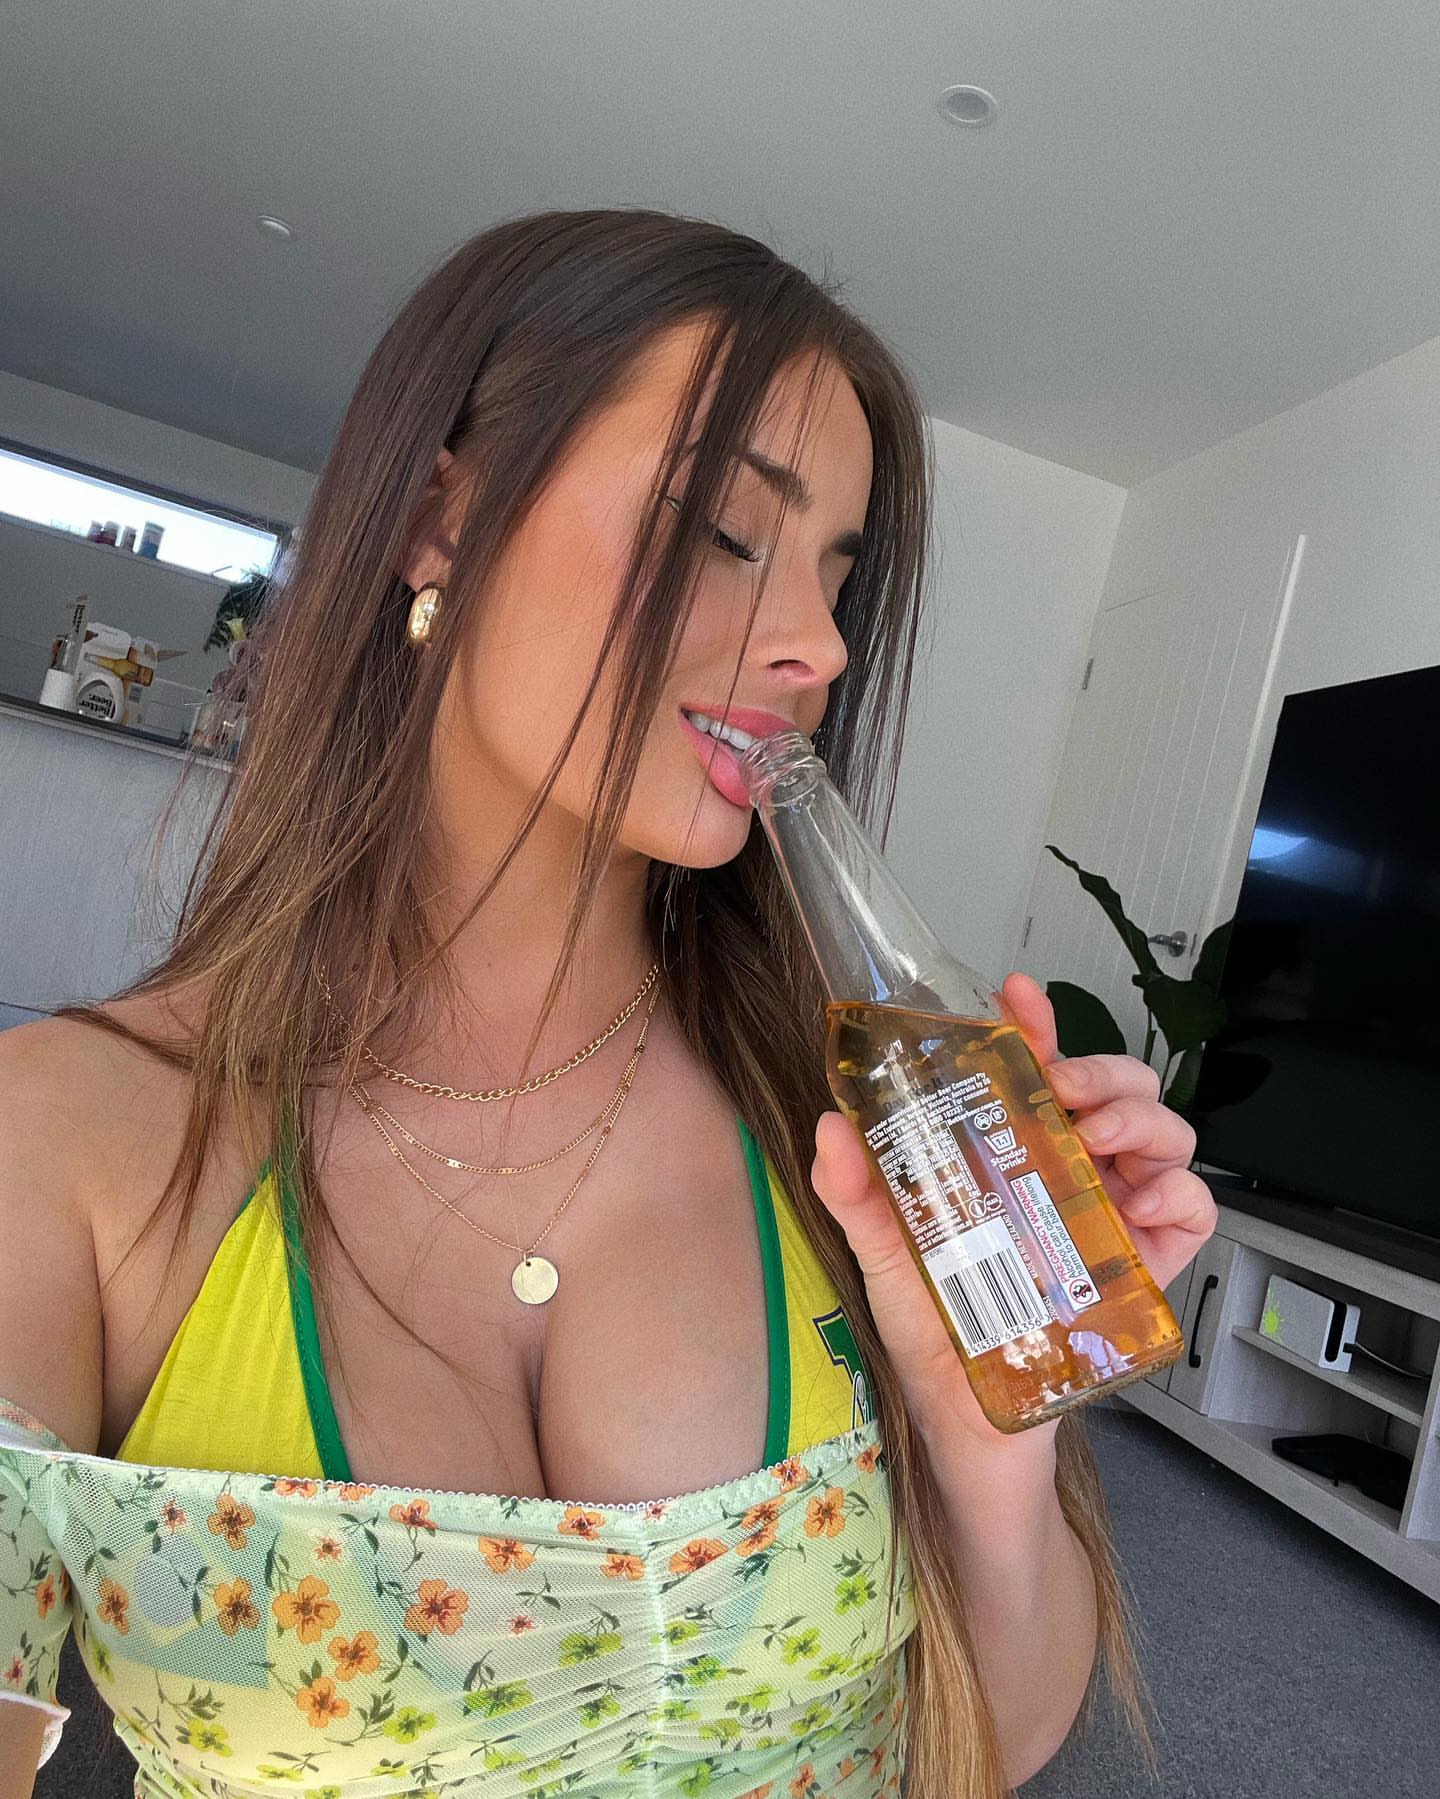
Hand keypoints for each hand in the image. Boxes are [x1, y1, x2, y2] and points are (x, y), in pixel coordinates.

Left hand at [809, 969, 1217, 1461]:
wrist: (974, 1433)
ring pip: (1162, 1134)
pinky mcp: (1147, 1268)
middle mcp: (1067, 1176)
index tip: (1018, 996)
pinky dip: (1182, 1194)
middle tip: (1068, 1093)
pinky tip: (1144, 1201)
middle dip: (1103, 1072)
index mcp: (1008, 1159)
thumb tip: (832, 1128)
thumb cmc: (936, 1339)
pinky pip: (1193, 1212)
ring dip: (1144, 1119)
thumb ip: (860, 1198)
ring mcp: (1112, 1218)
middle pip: (1114, 1090)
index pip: (1030, 1072)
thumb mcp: (888, 1263)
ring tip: (1103, 1137)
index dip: (1033, 1025)